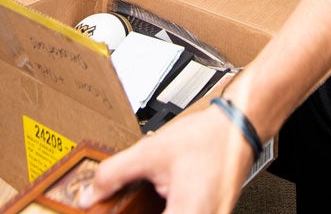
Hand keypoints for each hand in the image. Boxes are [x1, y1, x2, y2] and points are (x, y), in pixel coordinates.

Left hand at [79, 105, 252, 213]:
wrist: (239, 126)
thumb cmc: (206, 138)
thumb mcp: (150, 152)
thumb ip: (114, 175)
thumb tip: (90, 195)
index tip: (107, 212)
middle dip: (141, 211)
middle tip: (126, 203)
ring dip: (154, 210)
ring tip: (153, 192)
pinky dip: (169, 208)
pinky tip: (162, 198)